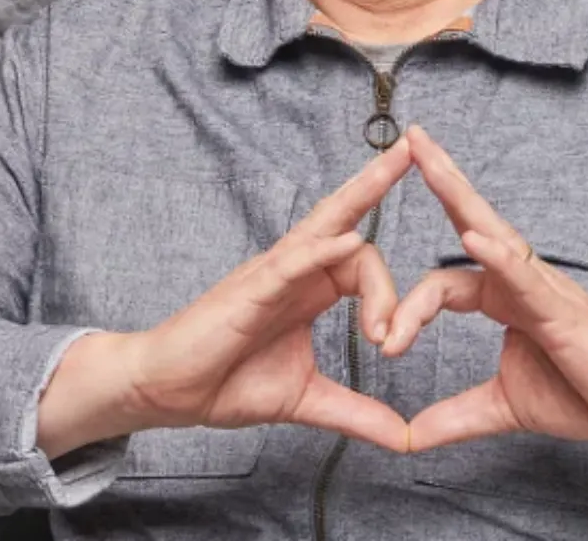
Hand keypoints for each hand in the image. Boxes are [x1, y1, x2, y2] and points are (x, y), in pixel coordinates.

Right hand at [36, 139, 413, 456]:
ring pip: (324, 227)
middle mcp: (291, 272)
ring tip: (398, 164)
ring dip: (362, 195)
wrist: (170, 392)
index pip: (361, 263)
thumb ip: (358, 413)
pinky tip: (349, 238)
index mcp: (307, 291)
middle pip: (343, 219)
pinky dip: (322, 248)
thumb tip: (405, 439)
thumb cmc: (226, 383)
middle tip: (417, 148)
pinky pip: (292, 260)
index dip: (393, 296)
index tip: (392, 346)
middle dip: (377, 182)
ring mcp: (270, 274)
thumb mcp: (308, 400)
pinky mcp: (250, 289)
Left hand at [382, 127, 587, 450]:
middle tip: (407, 136)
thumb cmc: (587, 394)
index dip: (404, 313)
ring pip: (492, 232)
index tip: (384, 348)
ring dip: (457, 193)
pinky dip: (500, 257)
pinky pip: (526, 275)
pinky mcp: (563, 307)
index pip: (439, 285)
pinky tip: (476, 238)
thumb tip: (410, 438)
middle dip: (438, 179)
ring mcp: (541, 286)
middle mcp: (518, 279)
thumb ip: (456, 415)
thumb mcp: (505, 407)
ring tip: (426, 156)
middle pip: (469, 221)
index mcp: (500, 296)